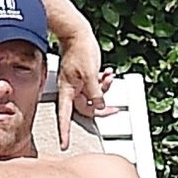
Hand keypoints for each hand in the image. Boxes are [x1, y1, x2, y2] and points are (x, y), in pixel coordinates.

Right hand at [55, 29, 114, 148]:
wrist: (77, 33)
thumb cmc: (80, 50)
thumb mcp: (91, 74)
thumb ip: (96, 93)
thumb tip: (100, 105)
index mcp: (68, 92)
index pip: (64, 117)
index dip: (64, 132)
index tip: (64, 144)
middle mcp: (71, 91)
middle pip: (85, 109)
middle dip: (101, 107)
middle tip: (113, 110)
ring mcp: (77, 84)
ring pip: (92, 97)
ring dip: (104, 90)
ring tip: (107, 78)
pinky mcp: (83, 78)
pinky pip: (94, 87)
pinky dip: (102, 83)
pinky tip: (106, 74)